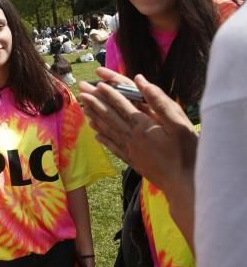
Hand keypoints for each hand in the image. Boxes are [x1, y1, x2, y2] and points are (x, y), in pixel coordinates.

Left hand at [78, 73, 197, 194]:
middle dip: (95, 102)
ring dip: (95, 118)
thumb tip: (140, 81)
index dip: (109, 93)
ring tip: (83, 109)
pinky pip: (113, 147)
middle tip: (81, 91)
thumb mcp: (178, 123)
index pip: (121, 105)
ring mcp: (131, 151)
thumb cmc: (186, 153)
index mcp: (143, 126)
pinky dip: (104, 139)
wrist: (183, 185)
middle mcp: (132, 138)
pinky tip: (96, 135)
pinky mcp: (133, 161)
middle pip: (109, 116)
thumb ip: (159, 102)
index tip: (96, 83)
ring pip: (108, 131)